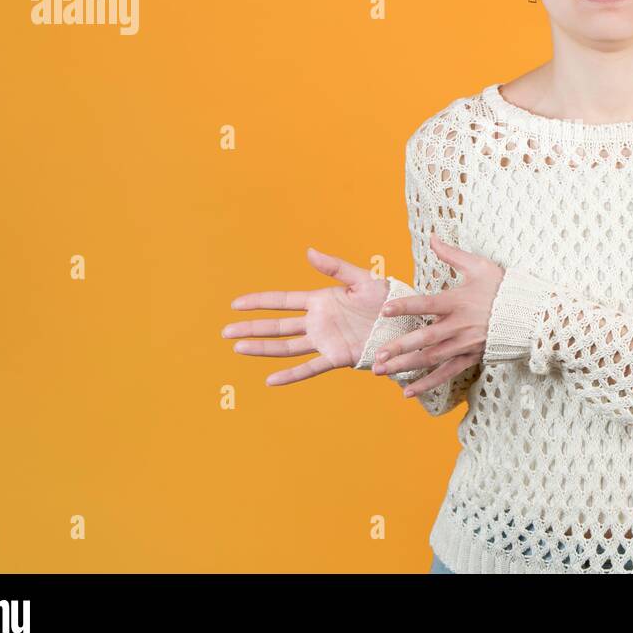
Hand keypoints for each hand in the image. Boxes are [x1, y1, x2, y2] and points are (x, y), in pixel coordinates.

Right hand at [223, 246, 389, 385]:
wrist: (407, 322)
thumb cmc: (388, 298)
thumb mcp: (362, 278)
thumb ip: (335, 267)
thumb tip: (308, 252)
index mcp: (321, 300)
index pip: (282, 301)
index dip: (259, 302)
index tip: (236, 304)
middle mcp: (318, 322)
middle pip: (277, 326)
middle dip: (251, 328)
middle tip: (225, 331)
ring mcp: (325, 341)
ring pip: (286, 346)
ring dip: (263, 348)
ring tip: (238, 348)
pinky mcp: (337, 357)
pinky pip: (310, 368)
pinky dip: (291, 375)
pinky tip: (271, 380)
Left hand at [370, 234, 504, 396]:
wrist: (531, 314)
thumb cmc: (503, 287)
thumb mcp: (479, 266)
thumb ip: (452, 254)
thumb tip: (432, 237)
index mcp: (458, 302)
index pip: (427, 304)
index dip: (405, 307)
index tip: (384, 310)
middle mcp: (459, 326)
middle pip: (425, 338)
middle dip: (399, 348)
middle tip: (376, 355)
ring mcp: (465, 344)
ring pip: (431, 359)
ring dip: (405, 367)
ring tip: (381, 371)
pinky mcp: (470, 357)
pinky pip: (446, 374)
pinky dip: (427, 384)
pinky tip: (407, 392)